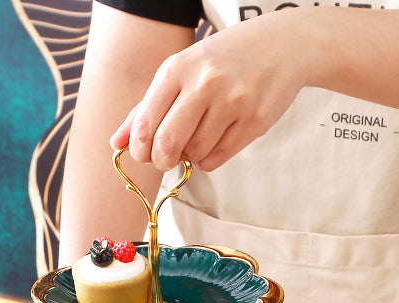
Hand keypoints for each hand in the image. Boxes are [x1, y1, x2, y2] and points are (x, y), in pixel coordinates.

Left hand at [109, 10, 308, 172]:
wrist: (282, 45)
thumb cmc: (222, 61)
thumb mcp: (180, 73)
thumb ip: (145, 108)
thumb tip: (115, 143)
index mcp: (177, 68)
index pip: (145, 125)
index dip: (140, 150)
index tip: (145, 151)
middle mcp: (205, 82)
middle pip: (167, 146)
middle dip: (162, 160)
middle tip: (167, 157)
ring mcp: (232, 101)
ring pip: (194, 155)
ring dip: (191, 157)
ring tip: (199, 137)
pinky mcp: (254, 120)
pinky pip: (218, 159)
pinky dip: (209, 159)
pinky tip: (214, 142)